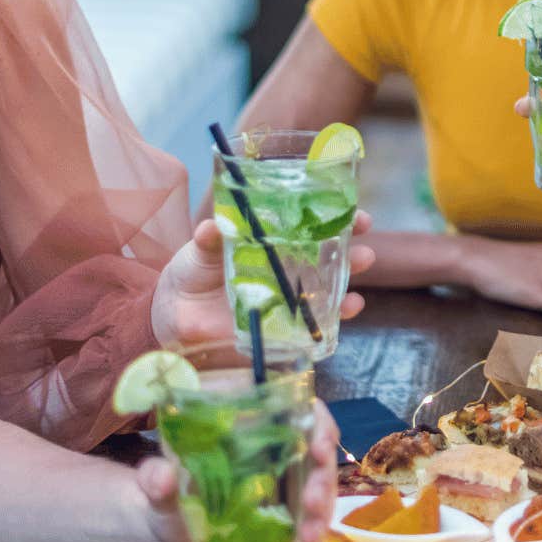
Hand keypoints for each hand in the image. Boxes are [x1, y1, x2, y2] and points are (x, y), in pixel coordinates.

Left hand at [130, 401, 337, 541]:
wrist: (160, 536)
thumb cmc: (163, 500)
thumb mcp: (157, 490)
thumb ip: (157, 482)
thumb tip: (163, 475)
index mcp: (251, 433)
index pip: (300, 413)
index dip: (318, 424)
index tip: (318, 446)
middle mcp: (276, 459)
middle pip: (317, 457)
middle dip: (322, 478)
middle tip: (311, 502)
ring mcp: (283, 494)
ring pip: (318, 494)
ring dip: (321, 513)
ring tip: (308, 537)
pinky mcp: (284, 525)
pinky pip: (309, 527)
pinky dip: (315, 538)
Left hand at [151, 213, 378, 346]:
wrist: (176, 315)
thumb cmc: (192, 273)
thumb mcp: (199, 250)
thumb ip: (209, 239)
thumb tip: (213, 226)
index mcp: (272, 242)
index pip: (313, 225)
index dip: (338, 218)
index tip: (356, 214)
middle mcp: (287, 267)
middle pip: (331, 257)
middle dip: (354, 250)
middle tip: (364, 247)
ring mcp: (289, 297)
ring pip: (331, 289)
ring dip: (352, 281)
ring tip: (360, 272)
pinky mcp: (285, 326)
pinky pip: (318, 322)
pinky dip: (339, 315)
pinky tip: (351, 307)